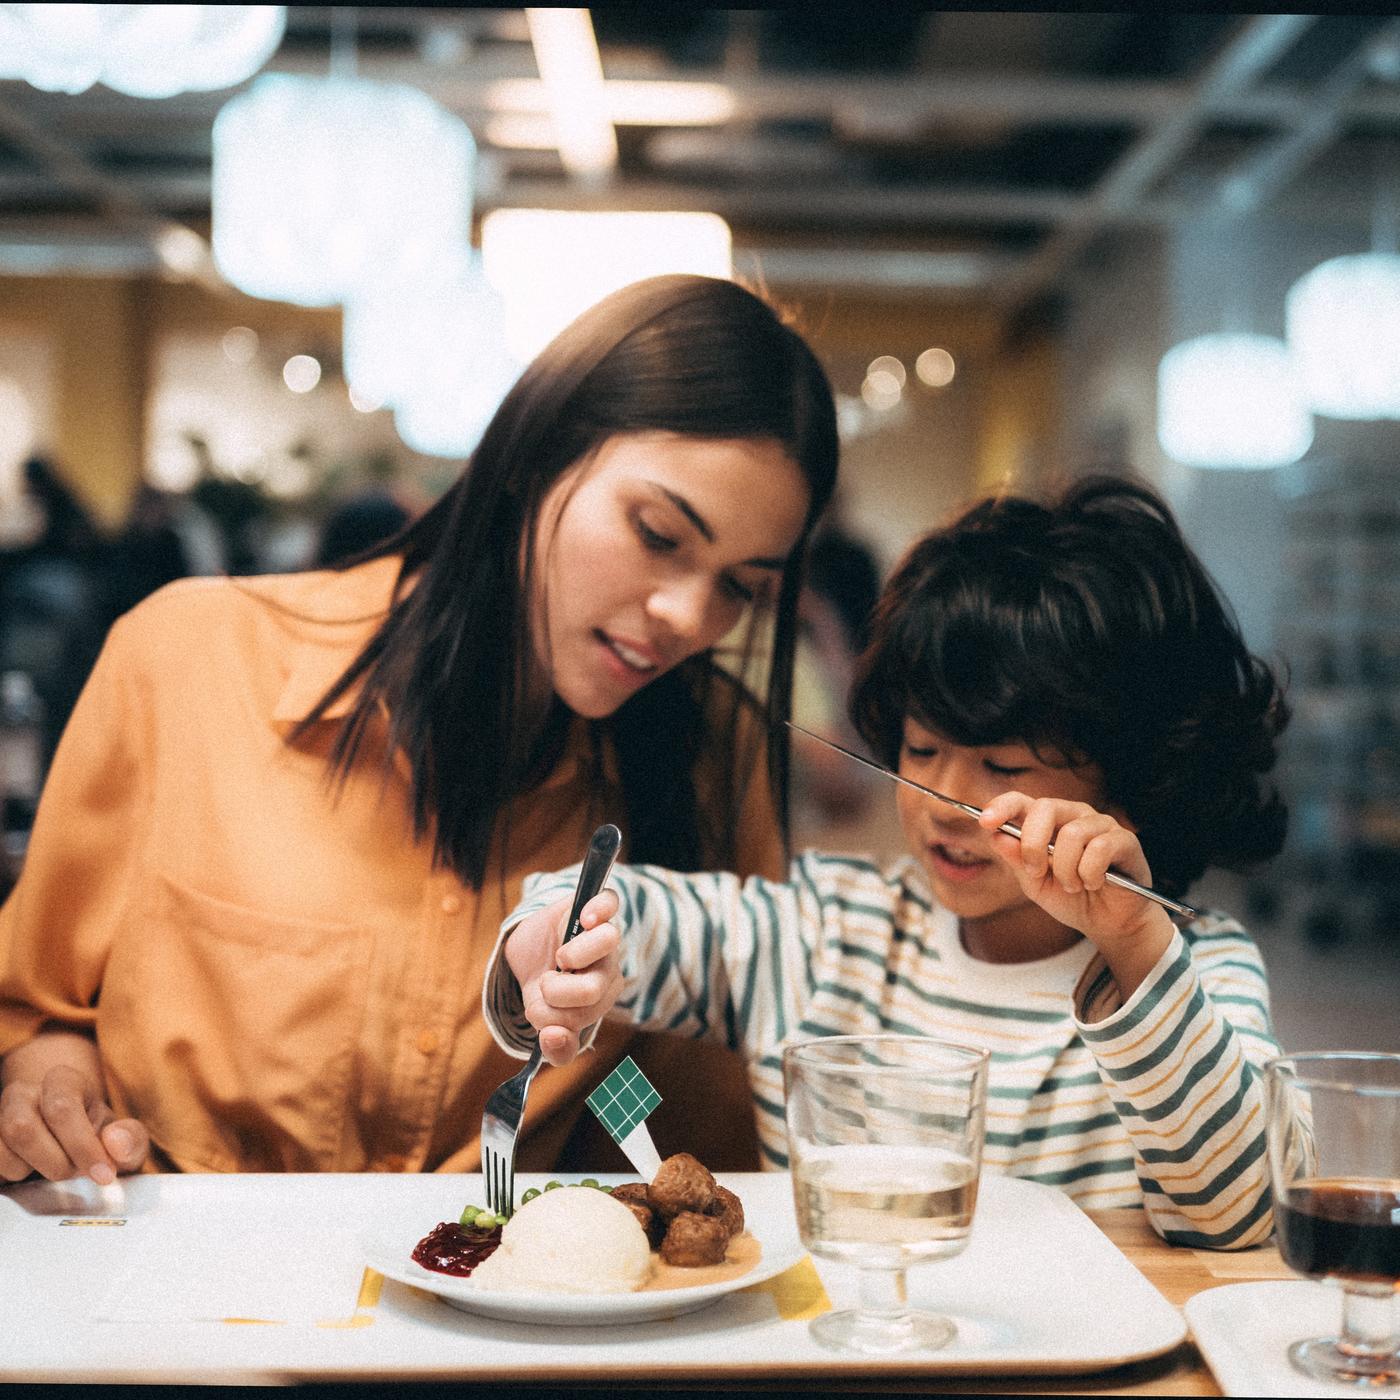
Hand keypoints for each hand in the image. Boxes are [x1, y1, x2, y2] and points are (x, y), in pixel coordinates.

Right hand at [0, 1063, 149, 1184]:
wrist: (69, 1134)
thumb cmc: (98, 1134)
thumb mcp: (123, 1135)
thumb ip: (130, 1139)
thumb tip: (116, 1142)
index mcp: (63, 1081)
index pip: (62, 1108)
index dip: (82, 1145)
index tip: (103, 1174)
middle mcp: (24, 1093)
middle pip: (22, 1128)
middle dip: (55, 1162)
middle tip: (75, 1171)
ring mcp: (0, 1116)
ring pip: (2, 1152)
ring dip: (32, 1171)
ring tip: (53, 1166)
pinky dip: (12, 1177)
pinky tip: (31, 1170)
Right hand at [504, 889, 622, 1066]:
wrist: (535, 944)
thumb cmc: (546, 983)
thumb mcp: (544, 1018)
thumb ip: (555, 1045)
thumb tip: (552, 1038)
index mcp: (601, 999)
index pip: (582, 1019)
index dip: (552, 1017)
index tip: (537, 1009)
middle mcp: (608, 968)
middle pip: (591, 990)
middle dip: (555, 992)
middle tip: (545, 984)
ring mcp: (605, 936)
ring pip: (607, 943)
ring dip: (571, 955)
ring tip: (561, 957)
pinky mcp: (598, 906)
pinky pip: (609, 903)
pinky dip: (598, 910)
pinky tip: (584, 920)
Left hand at [978, 792, 1173, 994]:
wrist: (1108, 923)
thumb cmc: (1071, 898)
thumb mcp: (1035, 884)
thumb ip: (1016, 860)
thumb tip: (996, 836)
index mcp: (1048, 822)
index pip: (1022, 801)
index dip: (1002, 806)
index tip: (985, 822)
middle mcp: (1074, 815)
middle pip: (1044, 807)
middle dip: (1033, 844)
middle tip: (1037, 872)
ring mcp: (1101, 824)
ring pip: (1072, 835)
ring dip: (1066, 870)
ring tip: (1072, 886)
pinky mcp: (1125, 840)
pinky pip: (1099, 849)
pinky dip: (1090, 874)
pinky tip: (1094, 884)